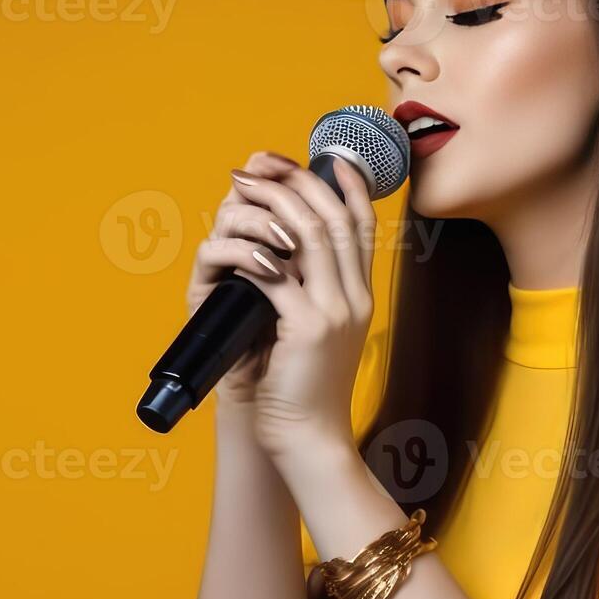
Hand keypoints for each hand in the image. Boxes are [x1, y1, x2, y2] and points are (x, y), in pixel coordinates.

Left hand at [204, 151, 377, 458]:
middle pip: (333, 217)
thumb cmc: (303, 391)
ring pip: (309, 235)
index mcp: (361, 297)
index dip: (345, 185)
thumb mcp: (317, 334)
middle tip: (263, 163)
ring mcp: (335, 312)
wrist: (310, 441)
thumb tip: (280, 255)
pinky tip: (237, 244)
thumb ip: (309, 294)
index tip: (324, 157)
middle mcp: (356, 298)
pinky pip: (277, 275)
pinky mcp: (307, 329)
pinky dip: (255, 253)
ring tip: (245, 185)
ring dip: (274, 202)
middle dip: (298, 180)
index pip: (360, 226)